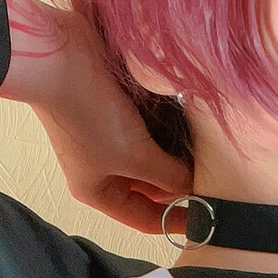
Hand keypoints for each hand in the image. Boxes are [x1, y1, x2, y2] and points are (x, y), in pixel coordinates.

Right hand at [1, 0, 193, 237]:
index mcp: (99, 190)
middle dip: (181, 181)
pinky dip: (171, 128)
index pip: (146, 218)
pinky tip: (192, 123)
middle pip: (153, 185)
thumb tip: (194, 187)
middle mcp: (104, 167)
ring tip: (209, 150)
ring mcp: (111, 136)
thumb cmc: (90, 115)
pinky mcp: (119, 109)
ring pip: (155, 155)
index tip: (212, 218)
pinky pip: (153, 128)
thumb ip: (170, 176)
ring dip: (179, 153)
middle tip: (217, 175)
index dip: (178, 221)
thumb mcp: (135, 156)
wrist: (60, 56)